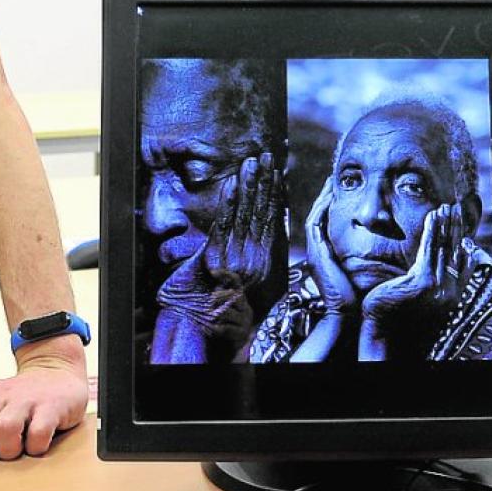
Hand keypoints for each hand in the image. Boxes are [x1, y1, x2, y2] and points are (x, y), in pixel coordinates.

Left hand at [157, 153, 280, 345]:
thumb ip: (273, 255)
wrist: (214, 333)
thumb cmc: (239, 312)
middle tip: (266, 157)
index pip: (274, 219)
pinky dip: (229, 203)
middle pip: (261, 212)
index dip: (275, 194)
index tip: (277, 173)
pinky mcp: (215, 258)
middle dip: (264, 181)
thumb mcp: (269, 286)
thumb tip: (277, 226)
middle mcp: (256, 258)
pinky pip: (224, 224)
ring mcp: (236, 258)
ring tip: (252, 162)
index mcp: (270, 263)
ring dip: (248, 185)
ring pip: (244, 214)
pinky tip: (233, 184)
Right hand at [303, 178, 357, 311]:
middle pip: (319, 216)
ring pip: (315, 216)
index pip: (328, 223)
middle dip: (325, 198)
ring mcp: (315, 251)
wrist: (347, 314)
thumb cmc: (360, 297)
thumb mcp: (364, 271)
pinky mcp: (316, 253)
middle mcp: (319, 251)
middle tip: (333, 180)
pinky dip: (321, 208)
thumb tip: (387, 244)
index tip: (344, 190)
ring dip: (322, 198)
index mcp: (328, 255)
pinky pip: (315, 223)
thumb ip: (368, 258)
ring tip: (330, 182)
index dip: (333, 206)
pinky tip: (329, 194)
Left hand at [360, 205, 468, 352]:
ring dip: (446, 224)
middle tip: (456, 207)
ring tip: (446, 207)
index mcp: (450, 295)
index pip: (461, 261)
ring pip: (445, 248)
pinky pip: (430, 250)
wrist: (384, 334)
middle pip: (456, 251)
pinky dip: (433, 230)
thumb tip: (434, 261)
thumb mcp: (418, 295)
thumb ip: (429, 279)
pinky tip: (434, 216)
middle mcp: (449, 292)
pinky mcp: (423, 283)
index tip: (461, 220)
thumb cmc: (396, 314)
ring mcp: (439, 288)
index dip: (461, 238)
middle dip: (456, 227)